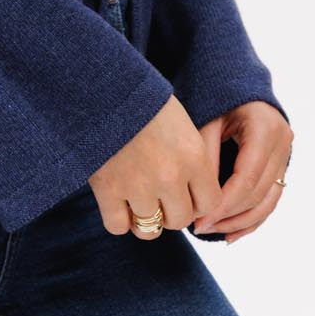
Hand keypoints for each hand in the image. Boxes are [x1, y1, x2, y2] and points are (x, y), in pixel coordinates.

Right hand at [88, 95, 212, 239]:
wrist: (104, 86)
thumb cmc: (143, 101)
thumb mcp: (180, 124)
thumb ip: (191, 159)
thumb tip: (195, 194)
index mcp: (194, 156)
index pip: (210, 203)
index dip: (197, 202)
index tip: (186, 194)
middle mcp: (170, 176)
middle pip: (180, 220)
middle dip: (171, 212)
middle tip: (160, 197)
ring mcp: (138, 186)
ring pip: (150, 228)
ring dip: (145, 218)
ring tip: (138, 202)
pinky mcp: (107, 189)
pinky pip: (118, 226)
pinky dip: (119, 219)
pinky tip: (117, 203)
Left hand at [190, 102, 293, 242]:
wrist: (239, 87)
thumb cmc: (219, 100)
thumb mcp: (208, 121)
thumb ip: (206, 156)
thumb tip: (200, 198)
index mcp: (265, 128)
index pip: (247, 177)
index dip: (224, 203)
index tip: (199, 219)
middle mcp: (283, 143)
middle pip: (258, 192)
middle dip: (229, 215)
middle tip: (199, 227)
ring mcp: (286, 156)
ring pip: (268, 201)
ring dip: (240, 222)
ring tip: (212, 232)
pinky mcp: (282, 166)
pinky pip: (271, 200)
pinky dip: (252, 219)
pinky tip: (231, 234)